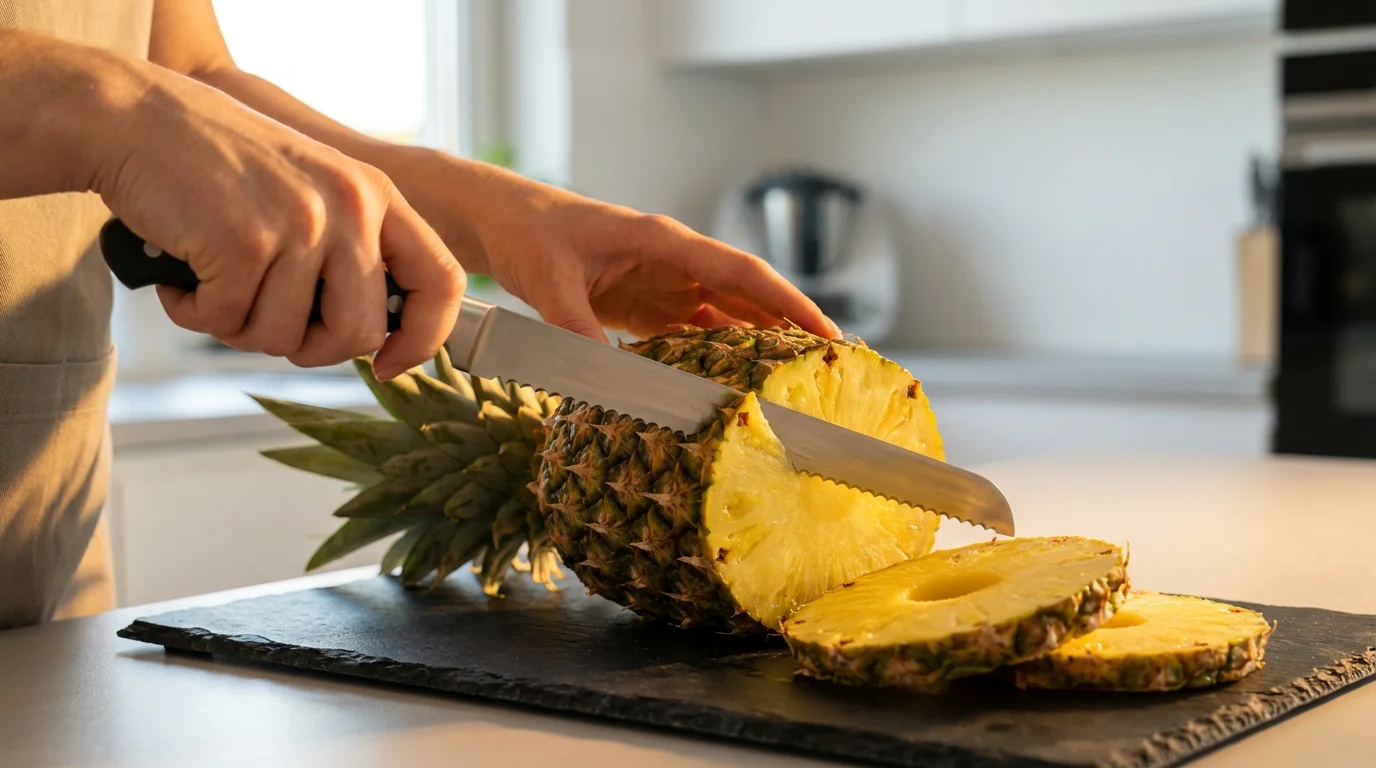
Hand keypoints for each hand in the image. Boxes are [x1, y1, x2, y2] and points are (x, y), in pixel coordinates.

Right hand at [91, 63, 463, 378]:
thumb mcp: (311, 189)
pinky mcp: (244, 242)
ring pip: (285, 337)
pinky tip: (183, 277)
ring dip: (239, 328)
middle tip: (268, 323)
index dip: (423, 338)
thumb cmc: (220, 165)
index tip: (388, 366)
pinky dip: (195, 313)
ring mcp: (299, 224)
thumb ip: (350, 248)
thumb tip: (372, 336)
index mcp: (376, 196)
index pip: (442, 281)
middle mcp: (349, 207)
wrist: (137, 118)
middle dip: (310, 349)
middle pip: (359, 334)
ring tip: (215, 283)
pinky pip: (227, 323)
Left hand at [390, 154, 839, 342]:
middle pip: (749, 297)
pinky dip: (722, 357)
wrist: (501, 222)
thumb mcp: (549, 282)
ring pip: (730, 317)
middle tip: (833, 373)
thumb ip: (577, 330)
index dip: (788, 303)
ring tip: (799, 388)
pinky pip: (698, 333)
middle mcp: (676, 262)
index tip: (827, 334)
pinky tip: (739, 387)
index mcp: (665, 242)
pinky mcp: (650, 306)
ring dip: (762, 346)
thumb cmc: (527, 235)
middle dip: (792, 330)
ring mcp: (666, 284)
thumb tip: (605, 382)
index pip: (742, 273)